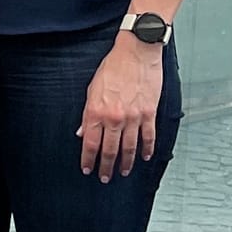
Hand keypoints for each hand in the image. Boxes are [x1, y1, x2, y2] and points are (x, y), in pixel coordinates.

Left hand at [79, 35, 163, 179]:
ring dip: (126, 162)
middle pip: (109, 150)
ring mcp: (133, 117)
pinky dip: (147, 149)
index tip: (87, 169)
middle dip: (106, 167)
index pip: (90, 143)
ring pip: (129, 147)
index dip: (88, 159)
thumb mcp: (92, 89)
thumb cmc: (113, 67)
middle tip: (105, 178)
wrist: (136, 53)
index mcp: (96, 111)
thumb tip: (83, 133)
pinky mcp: (148, 113)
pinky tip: (144, 157)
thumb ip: (87, 114)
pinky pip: (148, 137)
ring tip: (123, 172)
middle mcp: (114, 117)